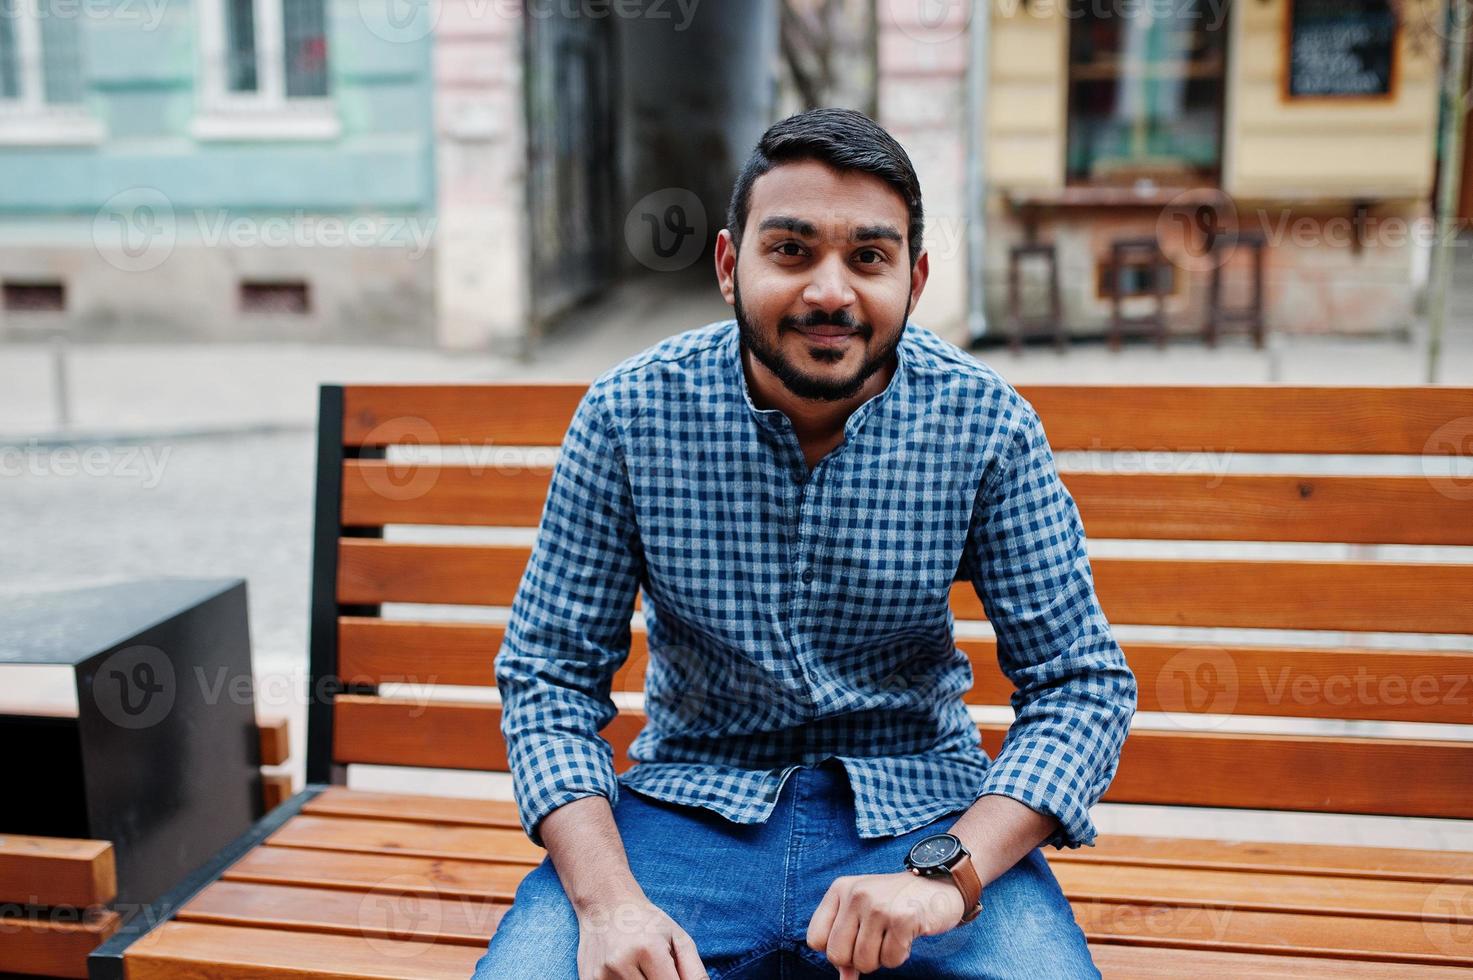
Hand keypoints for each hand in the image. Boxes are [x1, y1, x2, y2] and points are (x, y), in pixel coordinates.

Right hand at [574, 894, 707, 979]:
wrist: (605, 905)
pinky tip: (626, 973)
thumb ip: (693, 971)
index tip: (674, 979)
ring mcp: (601, 975)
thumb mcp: (678, 938)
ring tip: (642, 970)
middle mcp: (621, 964)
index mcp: (648, 949)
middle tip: (657, 970)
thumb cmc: (646, 922)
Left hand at [806, 871, 965, 975]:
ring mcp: (879, 906)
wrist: (939, 884)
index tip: (855, 939)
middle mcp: (856, 894)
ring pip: (864, 962)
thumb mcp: (863, 914)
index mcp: (840, 889)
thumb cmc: (895, 902)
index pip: (816, 939)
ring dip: (881, 958)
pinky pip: (891, 961)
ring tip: (892, 936)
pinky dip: (899, 956)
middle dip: (858, 960)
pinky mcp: (903, 919)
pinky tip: (906, 936)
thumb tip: (844, 979)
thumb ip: (846, 943)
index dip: (837, 949)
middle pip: (837, 955)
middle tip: (876, 941)